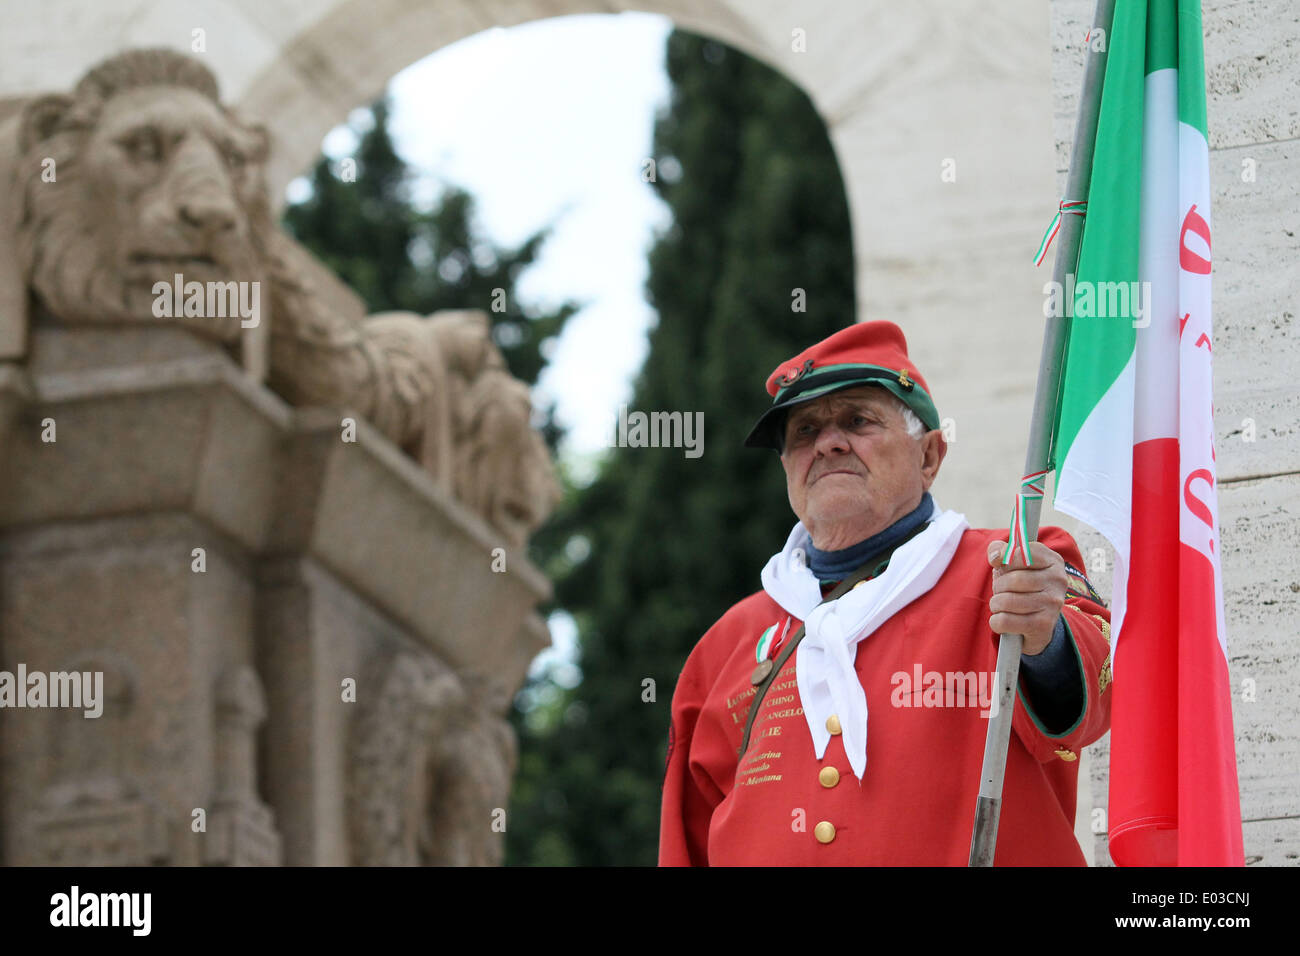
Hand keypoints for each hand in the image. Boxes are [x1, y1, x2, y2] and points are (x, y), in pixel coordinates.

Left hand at [986, 539, 1068, 654]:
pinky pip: (1005, 621)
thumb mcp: (1012, 563)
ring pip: (1007, 601)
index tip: (998, 564)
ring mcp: (1053, 604)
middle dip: (998, 585)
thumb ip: (999, 550)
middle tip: (1000, 590)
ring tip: (1000, 604)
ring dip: (995, 604)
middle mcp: (1057, 580)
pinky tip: (1003, 619)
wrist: (1038, 622)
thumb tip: (995, 558)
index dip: (1005, 558)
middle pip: (1014, 580)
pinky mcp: (1044, 625)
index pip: (1023, 553)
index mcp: (1052, 560)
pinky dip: (996, 621)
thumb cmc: (1021, 586)